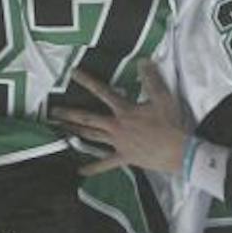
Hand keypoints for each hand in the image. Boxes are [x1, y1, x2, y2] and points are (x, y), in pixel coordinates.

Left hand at [53, 67, 187, 175]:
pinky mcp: (123, 157)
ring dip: (75, 132)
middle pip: (88, 118)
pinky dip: (93, 168)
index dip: (87, 81)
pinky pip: (105, 164)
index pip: (102, 91)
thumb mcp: (163, 97)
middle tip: (53, 111)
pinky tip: (80, 171)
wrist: (178, 151)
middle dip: (70, 113)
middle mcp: (116, 126)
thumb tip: (143, 61)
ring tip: (61, 128)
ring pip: (92, 137)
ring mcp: (118, 143)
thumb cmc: (171, 124)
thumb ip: (151, 78)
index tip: (72, 73)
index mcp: (124, 110)